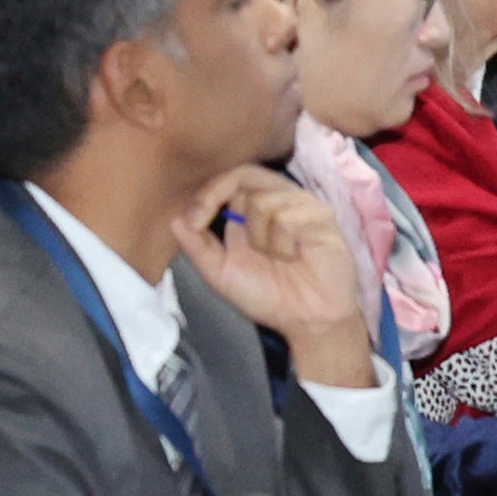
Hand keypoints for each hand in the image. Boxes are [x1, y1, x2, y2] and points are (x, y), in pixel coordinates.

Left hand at [175, 166, 376, 386]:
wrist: (306, 321)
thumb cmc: (268, 295)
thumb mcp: (221, 272)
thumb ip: (197, 246)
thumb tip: (174, 220)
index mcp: (251, 207)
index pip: (227, 179)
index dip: (207, 193)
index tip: (193, 220)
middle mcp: (277, 199)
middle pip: (244, 174)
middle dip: (223, 202)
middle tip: (220, 234)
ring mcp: (301, 204)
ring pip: (262, 203)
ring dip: (260, 239)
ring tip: (276, 258)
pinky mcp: (322, 216)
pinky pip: (288, 219)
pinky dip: (282, 245)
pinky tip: (294, 258)